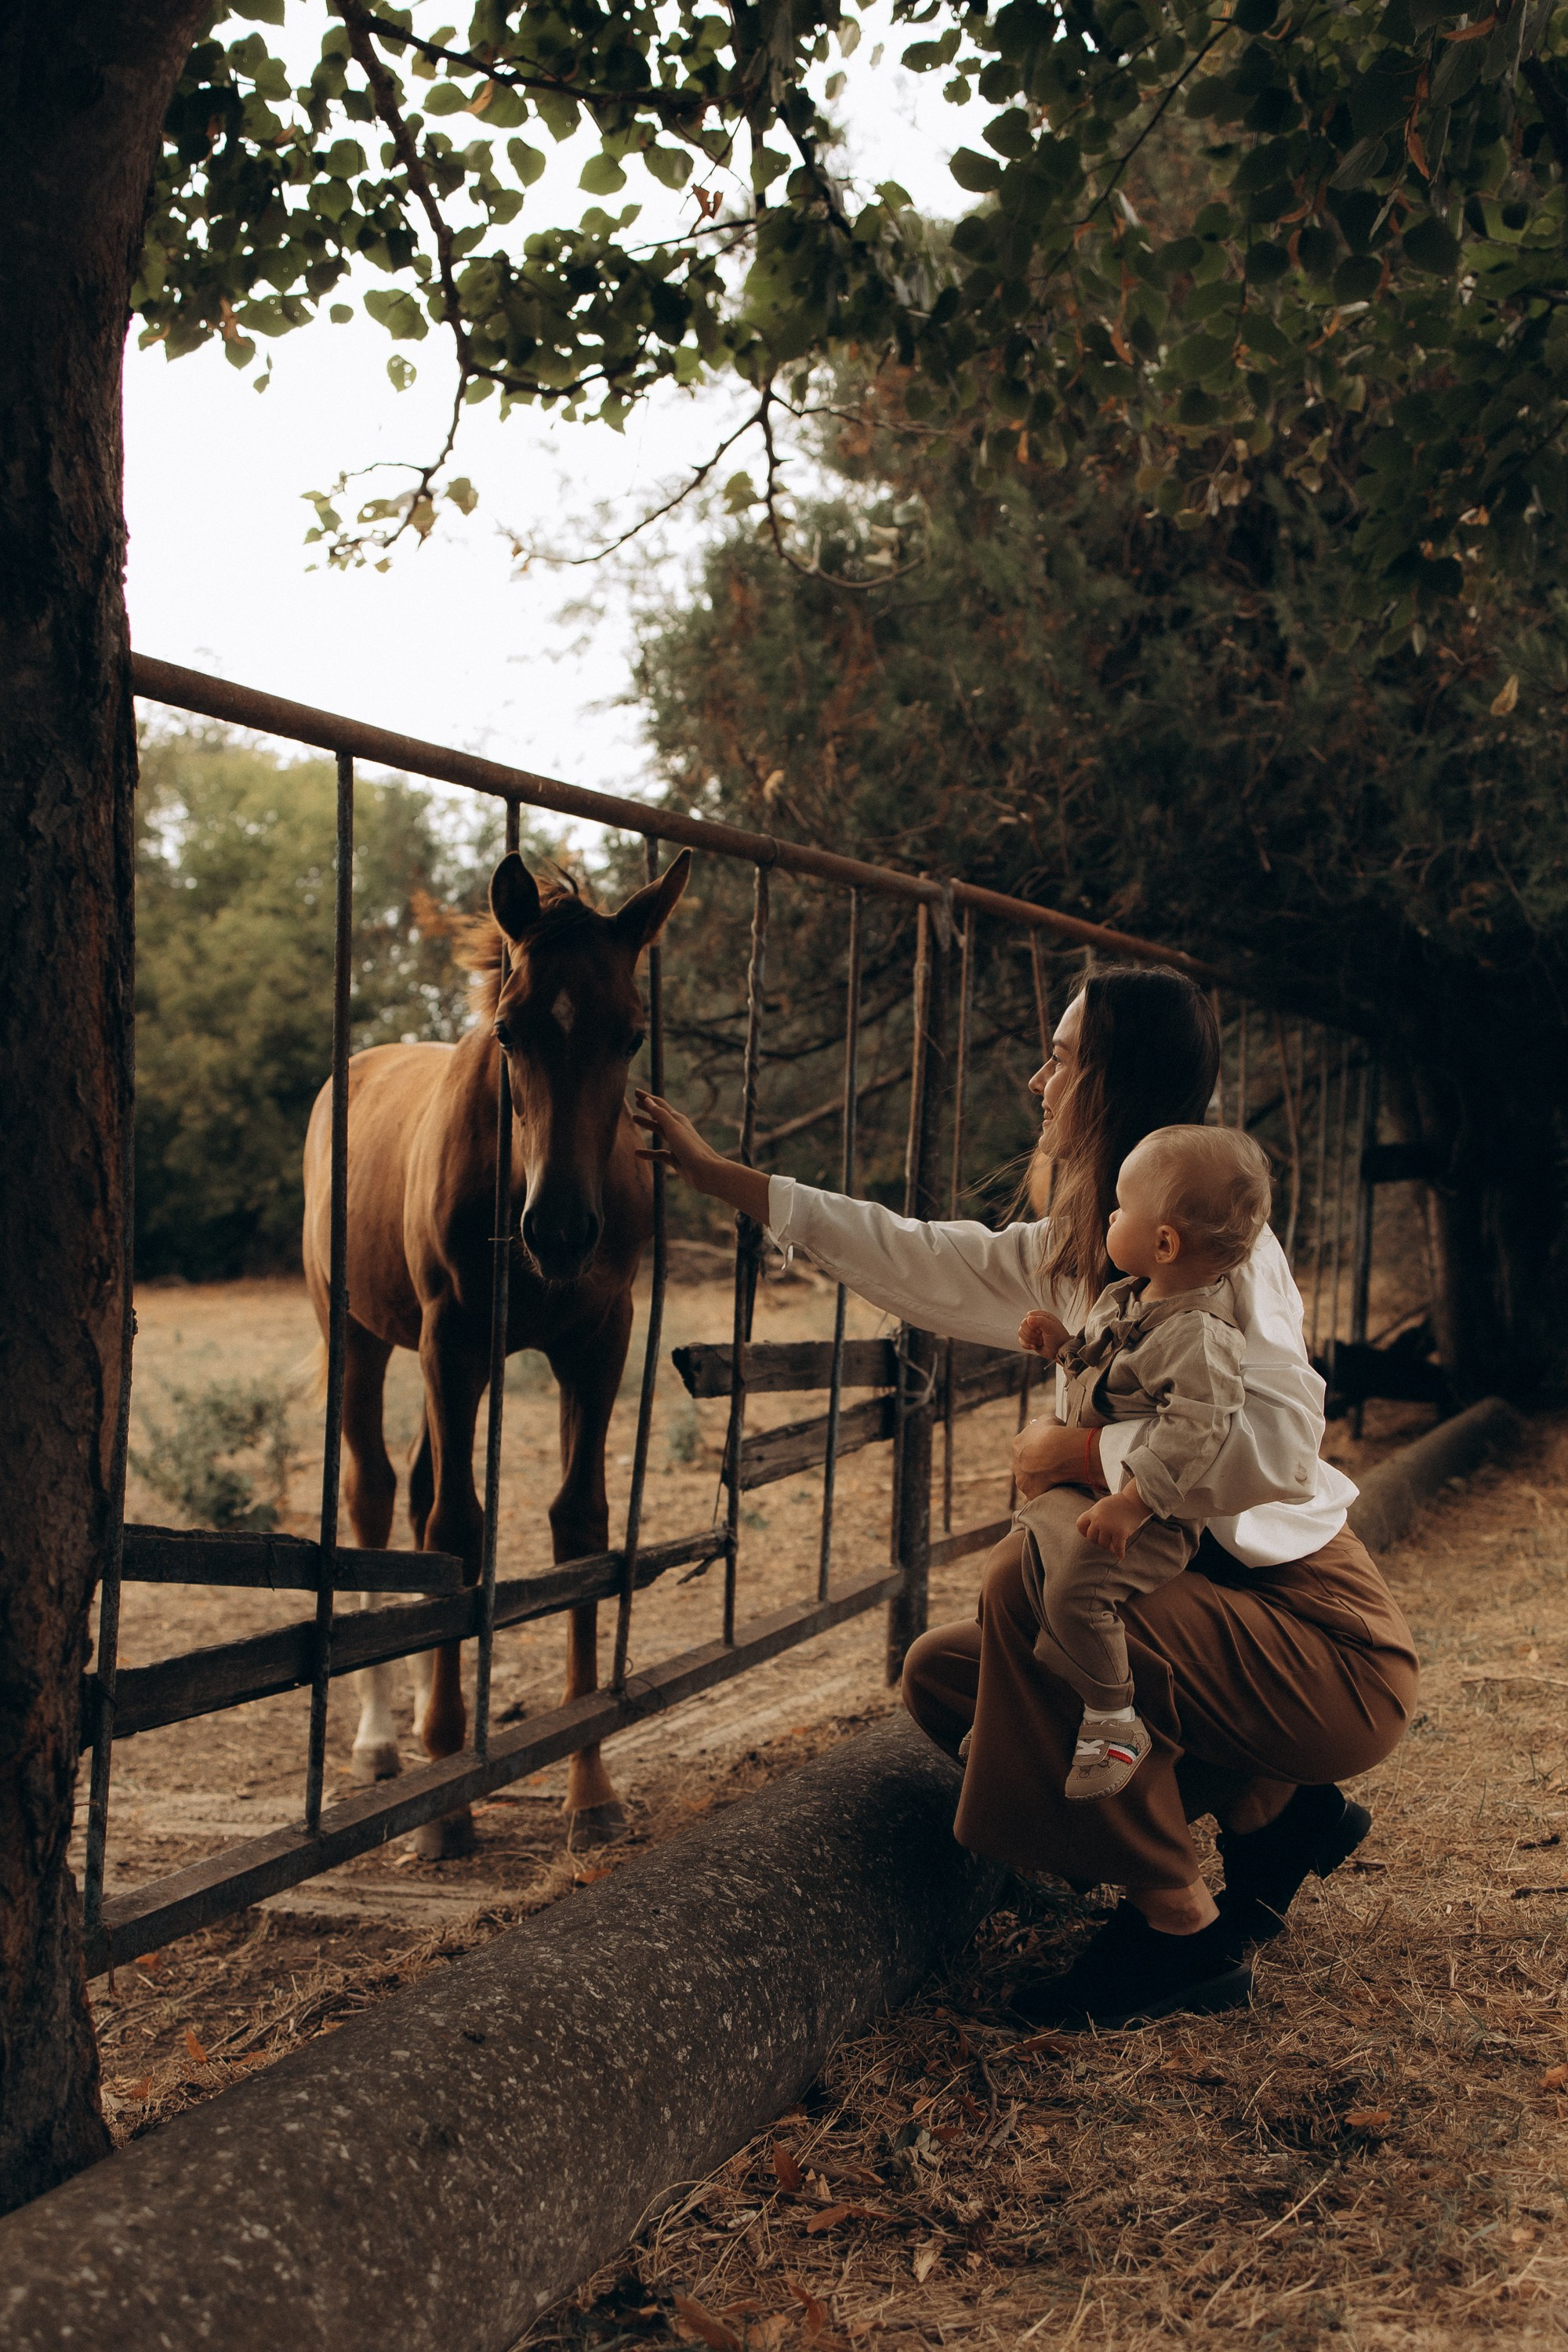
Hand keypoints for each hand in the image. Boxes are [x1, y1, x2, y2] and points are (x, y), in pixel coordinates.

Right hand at [632, 1090, 770, 1224]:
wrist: (706, 1171)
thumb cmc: (691, 1148)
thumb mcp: (673, 1129)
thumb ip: (659, 1115)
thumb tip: (647, 1099)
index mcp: (678, 1120)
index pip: (660, 1104)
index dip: (647, 1097)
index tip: (636, 1091)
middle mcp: (678, 1130)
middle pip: (659, 1116)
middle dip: (647, 1108)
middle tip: (635, 1102)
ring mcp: (677, 1144)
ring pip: (659, 1131)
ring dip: (647, 1124)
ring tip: (634, 1119)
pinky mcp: (676, 1159)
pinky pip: (659, 1153)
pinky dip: (648, 1153)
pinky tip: (637, 1153)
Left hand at [1011, 1416, 1103, 1499]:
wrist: (1058, 1451)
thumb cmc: (1054, 1432)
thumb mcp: (1048, 1419)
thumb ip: (1043, 1423)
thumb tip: (1045, 1425)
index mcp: (1017, 1444)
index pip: (1025, 1448)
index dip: (1037, 1450)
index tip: (1048, 1451)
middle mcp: (1015, 1463)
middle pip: (1024, 1466)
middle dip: (1034, 1467)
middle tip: (1051, 1467)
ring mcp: (1022, 1480)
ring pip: (1027, 1482)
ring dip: (1037, 1482)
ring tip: (1054, 1481)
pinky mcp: (1031, 1493)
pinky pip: (1034, 1498)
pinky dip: (1040, 1497)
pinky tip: (1049, 1495)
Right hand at [1018, 1309, 1069, 1357]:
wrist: (1060, 1351)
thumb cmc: (1058, 1337)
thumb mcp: (1051, 1327)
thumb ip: (1040, 1321)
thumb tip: (1028, 1318)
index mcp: (1042, 1316)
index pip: (1029, 1315)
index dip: (1033, 1324)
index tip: (1042, 1330)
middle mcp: (1035, 1322)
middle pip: (1023, 1325)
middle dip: (1032, 1333)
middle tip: (1042, 1336)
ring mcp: (1031, 1331)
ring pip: (1021, 1332)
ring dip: (1031, 1339)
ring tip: (1041, 1341)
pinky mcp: (1028, 1340)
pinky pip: (1020, 1341)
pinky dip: (1027, 1345)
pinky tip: (1035, 1346)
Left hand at [1075, 1482, 1151, 1560]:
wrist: (1135, 1500)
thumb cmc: (1120, 1503)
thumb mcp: (1102, 1505)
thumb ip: (1095, 1516)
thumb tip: (1092, 1531)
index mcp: (1093, 1512)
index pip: (1080, 1525)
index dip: (1084, 1532)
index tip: (1090, 1534)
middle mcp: (1098, 1520)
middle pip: (1091, 1537)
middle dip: (1098, 1540)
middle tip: (1106, 1541)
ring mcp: (1109, 1527)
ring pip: (1103, 1544)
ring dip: (1108, 1546)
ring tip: (1113, 1547)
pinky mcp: (1120, 1533)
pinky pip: (1117, 1548)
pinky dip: (1119, 1553)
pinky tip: (1120, 1556)